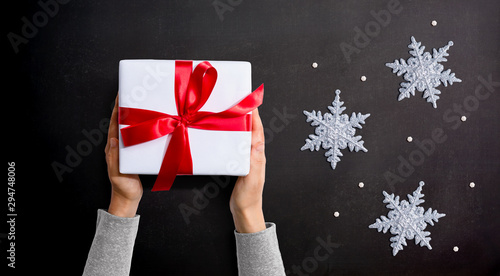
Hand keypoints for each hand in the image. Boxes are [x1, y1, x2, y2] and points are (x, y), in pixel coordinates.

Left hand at [105, 95, 142, 217]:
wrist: (128, 199)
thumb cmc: (123, 188)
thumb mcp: (117, 174)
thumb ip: (113, 158)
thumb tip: (111, 139)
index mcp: (113, 148)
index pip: (114, 125)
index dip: (117, 110)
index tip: (120, 96)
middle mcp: (118, 146)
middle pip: (122, 123)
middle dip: (126, 108)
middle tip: (134, 94)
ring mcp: (127, 150)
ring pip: (130, 129)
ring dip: (135, 116)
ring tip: (143, 104)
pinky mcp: (135, 154)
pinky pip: (138, 137)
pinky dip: (142, 128)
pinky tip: (150, 124)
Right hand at [230, 108, 266, 232]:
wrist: (245, 213)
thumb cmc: (248, 198)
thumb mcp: (252, 180)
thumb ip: (255, 162)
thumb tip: (257, 142)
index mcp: (258, 156)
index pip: (258, 132)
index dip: (255, 117)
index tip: (250, 102)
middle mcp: (254, 155)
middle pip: (252, 130)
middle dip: (247, 115)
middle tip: (238, 101)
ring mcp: (247, 159)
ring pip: (244, 136)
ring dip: (239, 124)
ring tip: (230, 112)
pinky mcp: (239, 164)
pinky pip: (236, 145)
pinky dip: (232, 136)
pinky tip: (225, 133)